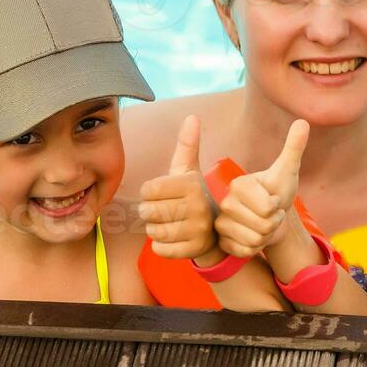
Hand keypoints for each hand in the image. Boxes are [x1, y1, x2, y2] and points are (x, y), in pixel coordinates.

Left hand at [139, 115, 221, 262]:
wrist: (218, 229)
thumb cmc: (194, 196)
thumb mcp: (190, 171)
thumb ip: (187, 145)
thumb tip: (192, 116)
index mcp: (191, 184)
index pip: (147, 190)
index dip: (149, 193)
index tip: (162, 194)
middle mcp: (197, 206)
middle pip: (147, 212)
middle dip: (150, 212)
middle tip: (164, 210)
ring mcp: (197, 230)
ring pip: (152, 232)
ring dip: (156, 229)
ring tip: (170, 224)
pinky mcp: (193, 250)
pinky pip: (159, 250)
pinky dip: (161, 246)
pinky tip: (174, 238)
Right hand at [215, 120, 309, 259]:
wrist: (271, 216)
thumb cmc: (278, 192)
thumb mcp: (287, 171)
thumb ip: (293, 147)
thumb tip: (303, 121)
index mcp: (239, 185)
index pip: (268, 207)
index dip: (277, 207)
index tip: (273, 199)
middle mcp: (225, 203)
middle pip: (262, 225)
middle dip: (274, 223)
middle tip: (269, 214)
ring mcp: (221, 223)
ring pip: (255, 241)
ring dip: (266, 237)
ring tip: (262, 225)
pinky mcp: (222, 242)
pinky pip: (246, 252)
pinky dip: (256, 249)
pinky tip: (253, 238)